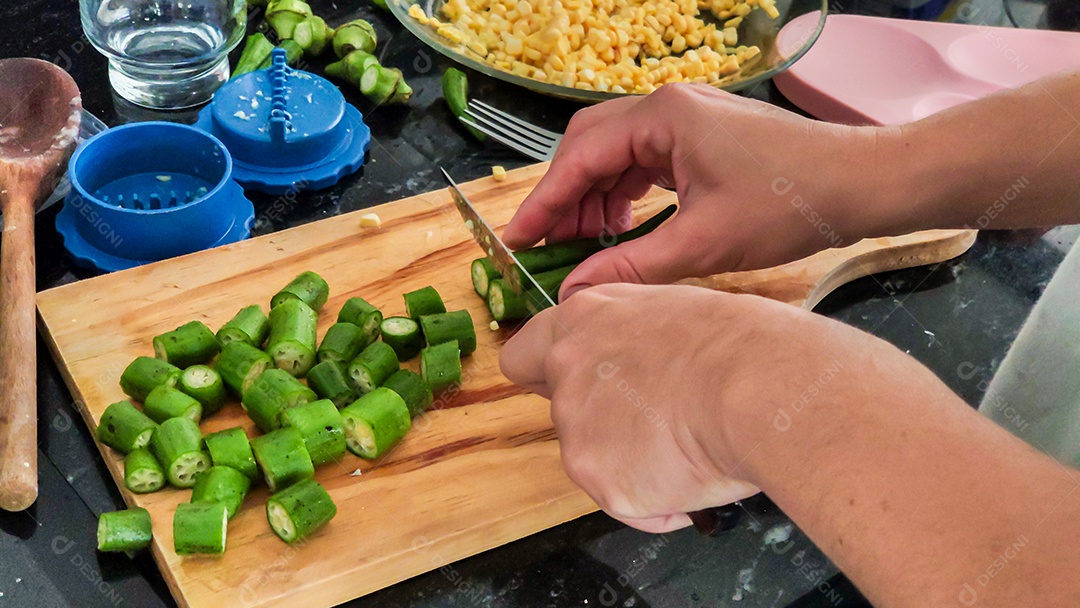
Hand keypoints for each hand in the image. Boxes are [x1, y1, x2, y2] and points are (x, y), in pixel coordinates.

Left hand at [499, 282, 939, 532]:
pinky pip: (626, 502)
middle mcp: (566, 372)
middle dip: (603, 423)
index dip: (545, 376)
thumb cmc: (738, 341)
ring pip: (595, 459)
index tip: (574, 386)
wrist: (760, 386)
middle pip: (565, 413)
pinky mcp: (600, 481)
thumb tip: (636, 356)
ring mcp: (577, 430)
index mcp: (582, 321)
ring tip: (693, 446)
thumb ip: (630, 332)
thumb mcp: (673, 308)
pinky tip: (698, 476)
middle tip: (659, 423)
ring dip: (633, 460)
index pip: (523, 355)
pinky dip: (657, 501)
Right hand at [503, 84, 899, 298]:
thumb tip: (575, 294)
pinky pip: (644, 162)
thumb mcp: (704, 243)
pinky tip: (622, 231)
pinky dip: (624, 196)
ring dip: (594, 199)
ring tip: (585, 248)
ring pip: (616, 155)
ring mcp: (687, 119)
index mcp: (663, 117)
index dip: (545, 201)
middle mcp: (668, 107)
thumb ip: (632, 268)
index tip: (518, 240)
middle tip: (548, 248)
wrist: (863, 184)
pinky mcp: (702, 137)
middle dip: (566, 198)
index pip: (580, 157)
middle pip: (589, 146)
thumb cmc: (790, 204)